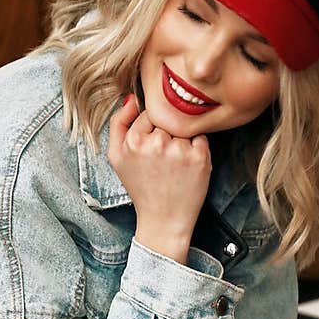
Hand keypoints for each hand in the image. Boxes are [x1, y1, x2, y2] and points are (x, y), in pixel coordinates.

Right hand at [107, 92, 210, 244]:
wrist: (163, 220)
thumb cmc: (140, 187)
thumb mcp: (117, 157)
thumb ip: (118, 124)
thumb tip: (132, 98)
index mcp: (134, 141)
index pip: (148, 114)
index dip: (151, 132)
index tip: (150, 152)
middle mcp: (157, 143)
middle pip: (167, 120)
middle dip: (166, 135)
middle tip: (163, 162)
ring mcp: (180, 150)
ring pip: (183, 127)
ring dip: (181, 141)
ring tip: (174, 165)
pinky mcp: (200, 157)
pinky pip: (200, 137)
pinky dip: (196, 148)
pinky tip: (187, 167)